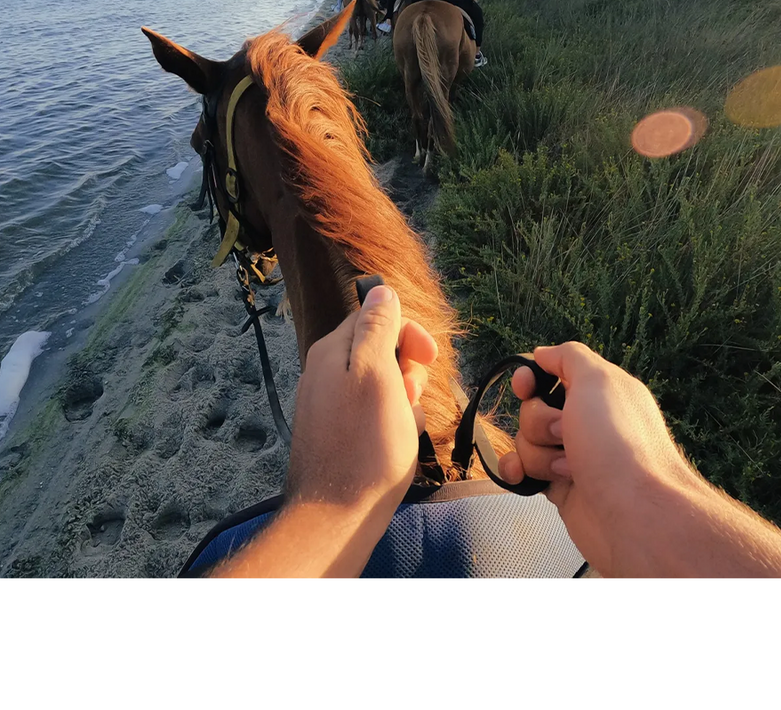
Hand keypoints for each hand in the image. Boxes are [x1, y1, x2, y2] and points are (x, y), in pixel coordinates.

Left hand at [286, 284, 436, 528]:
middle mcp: (326, 372)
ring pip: (385, 385)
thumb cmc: (365, 445)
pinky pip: (376, 413)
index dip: (408, 334)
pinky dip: (394, 422)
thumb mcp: (375, 373)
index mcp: (332, 351)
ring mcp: (332, 404)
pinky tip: (398, 443)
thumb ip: (377, 327)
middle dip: (407, 371)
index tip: (429, 357)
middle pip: (382, 351)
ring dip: (405, 400)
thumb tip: (381, 289)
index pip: (376, 317)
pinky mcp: (341, 433)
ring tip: (404, 427)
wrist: (337, 515)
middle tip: (410, 398)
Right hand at [498, 342, 701, 575]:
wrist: (637, 517)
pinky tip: (522, 477)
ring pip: (527, 442)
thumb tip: (542, 353)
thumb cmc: (619, 444)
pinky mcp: (561, 488)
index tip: (526, 387)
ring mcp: (573, 456)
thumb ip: (569, 357)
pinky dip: (518, 472)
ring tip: (568, 469)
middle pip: (533, 409)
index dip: (531, 378)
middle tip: (565, 434)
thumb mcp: (598, 380)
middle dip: (538, 421)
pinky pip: (525, 472)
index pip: (552, 373)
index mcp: (600, 392)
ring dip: (538, 453)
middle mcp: (587, 422)